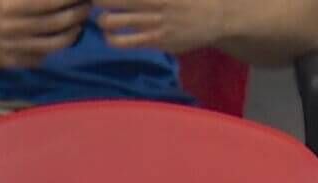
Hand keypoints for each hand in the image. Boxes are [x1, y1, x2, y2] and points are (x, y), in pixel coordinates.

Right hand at [0, 0, 89, 69]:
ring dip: (72, 34)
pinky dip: (54, 48)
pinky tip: (60, 39)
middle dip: (77, 14)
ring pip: (55, 44)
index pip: (49, 2)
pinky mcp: (13, 62)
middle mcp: (13, 28)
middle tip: (87, 7)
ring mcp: (14, 48)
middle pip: (58, 23)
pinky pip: (42, 57)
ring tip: (78, 24)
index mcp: (8, 6)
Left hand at [98, 0, 230, 54]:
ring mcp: (154, 24)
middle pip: (108, 1)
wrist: (219, 16)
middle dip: (98, 1)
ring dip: (103, 20)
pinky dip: (114, 39)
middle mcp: (153, 5)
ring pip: (113, 22)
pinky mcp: (159, 41)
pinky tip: (112, 36)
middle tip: (100, 3)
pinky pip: (128, 43)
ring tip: (105, 19)